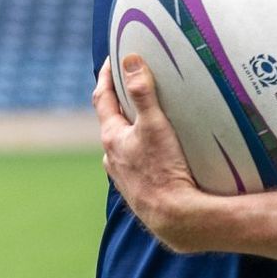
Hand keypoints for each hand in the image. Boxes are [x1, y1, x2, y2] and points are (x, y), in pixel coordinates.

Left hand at [92, 56, 209, 249]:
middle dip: (120, 103)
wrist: (174, 217)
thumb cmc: (164, 170)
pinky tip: (157, 156)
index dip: (106, 76)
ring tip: (147, 121)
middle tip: (132, 85)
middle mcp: (111, 157)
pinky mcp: (137, 190)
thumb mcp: (155, 125)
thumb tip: (130, 60)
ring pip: (123, 145)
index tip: (112, 60)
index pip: (102, 98)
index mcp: (111, 137)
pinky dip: (142, 152)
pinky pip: (136, 164)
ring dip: (131, 131)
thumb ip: (143, 92)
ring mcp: (123, 176)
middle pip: (111, 122)